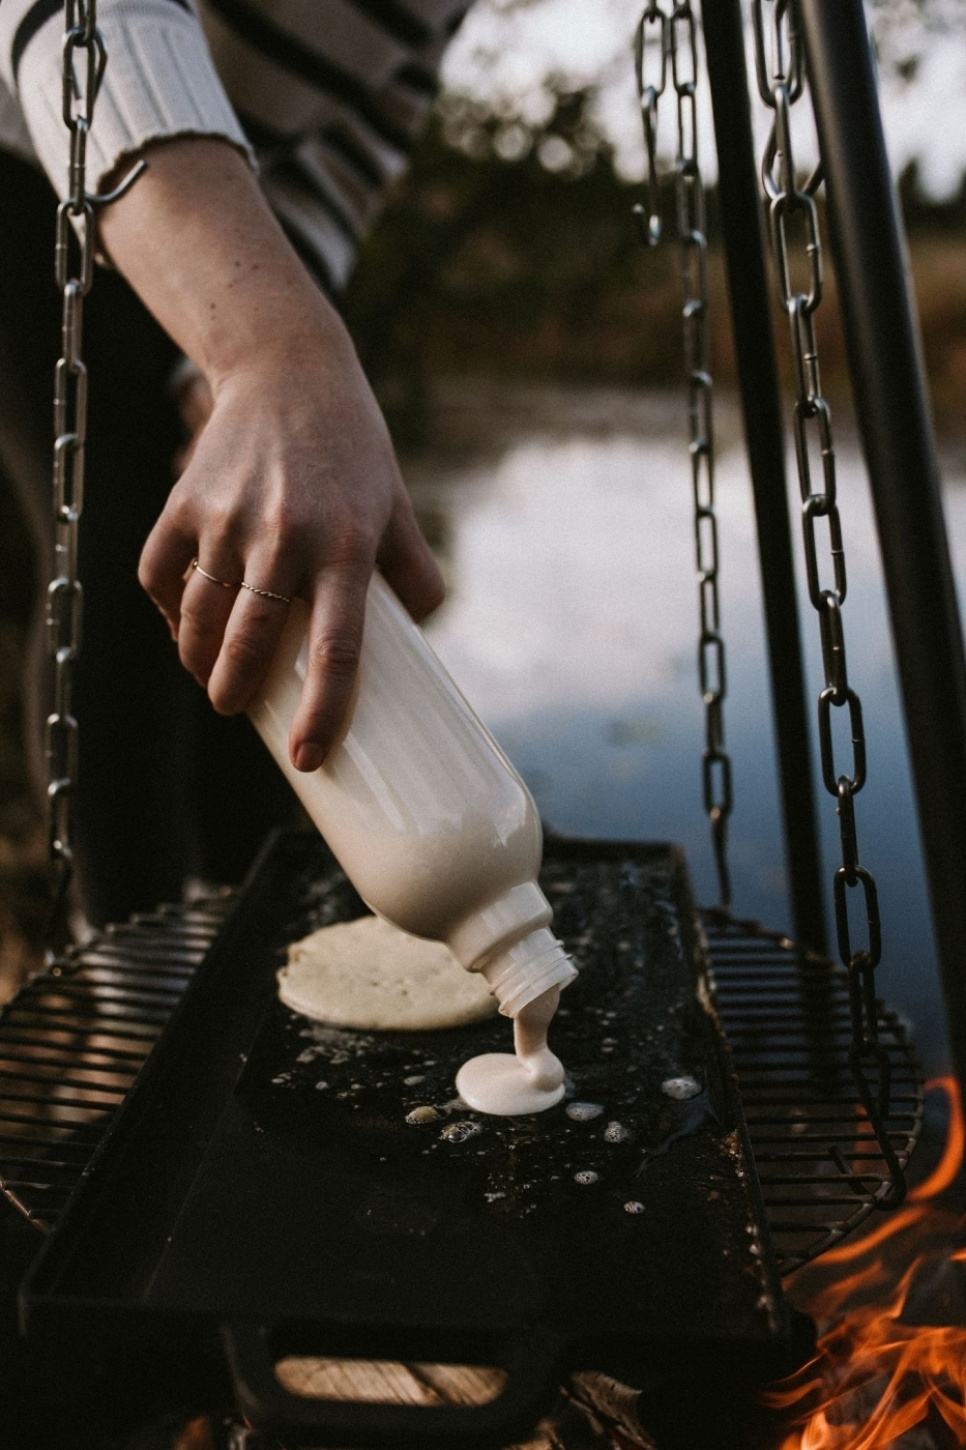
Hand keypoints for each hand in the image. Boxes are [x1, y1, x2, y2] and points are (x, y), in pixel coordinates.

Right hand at [98, 137, 443, 769]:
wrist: (289, 367)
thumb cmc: (352, 448)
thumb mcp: (396, 505)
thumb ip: (416, 573)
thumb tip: (423, 634)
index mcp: (348, 545)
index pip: (338, 648)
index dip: (324, 711)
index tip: (311, 756)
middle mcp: (286, 534)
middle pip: (251, 642)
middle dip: (236, 693)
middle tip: (237, 711)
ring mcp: (228, 517)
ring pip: (200, 616)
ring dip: (199, 660)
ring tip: (212, 678)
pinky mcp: (185, 500)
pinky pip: (161, 575)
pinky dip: (169, 611)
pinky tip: (185, 625)